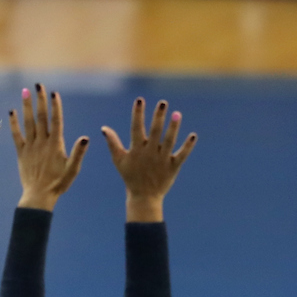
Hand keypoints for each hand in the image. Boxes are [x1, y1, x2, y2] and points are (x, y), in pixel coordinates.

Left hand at [10, 84, 88, 211]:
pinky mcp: (21, 153)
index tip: (53, 93)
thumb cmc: (58, 184)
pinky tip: (11, 112)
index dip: (55, 106)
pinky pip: (16, 135)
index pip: (56, 121)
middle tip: (38, 85)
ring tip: (25, 91)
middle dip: (40, 100)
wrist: (39, 196)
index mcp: (56, 145)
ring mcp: (31, 147)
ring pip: (28, 123)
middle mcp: (42, 143)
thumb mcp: (73, 170)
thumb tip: (86, 138)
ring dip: (27, 106)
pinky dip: (14, 123)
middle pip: (41, 117)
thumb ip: (78, 153)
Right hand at [101, 97, 195, 220]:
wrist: (144, 197)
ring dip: (173, 128)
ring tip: (177, 114)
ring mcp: (162, 160)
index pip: (136, 128)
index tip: (140, 100)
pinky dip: (188, 146)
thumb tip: (104, 128)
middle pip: (155, 132)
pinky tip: (193, 135)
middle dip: (158, 117)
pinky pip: (181, 155)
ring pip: (169, 141)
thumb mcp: (119, 160)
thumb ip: (112, 143)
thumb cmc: (130, 176)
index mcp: (136, 150)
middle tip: (163, 103)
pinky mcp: (173, 167)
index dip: (138, 113)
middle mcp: (150, 153)